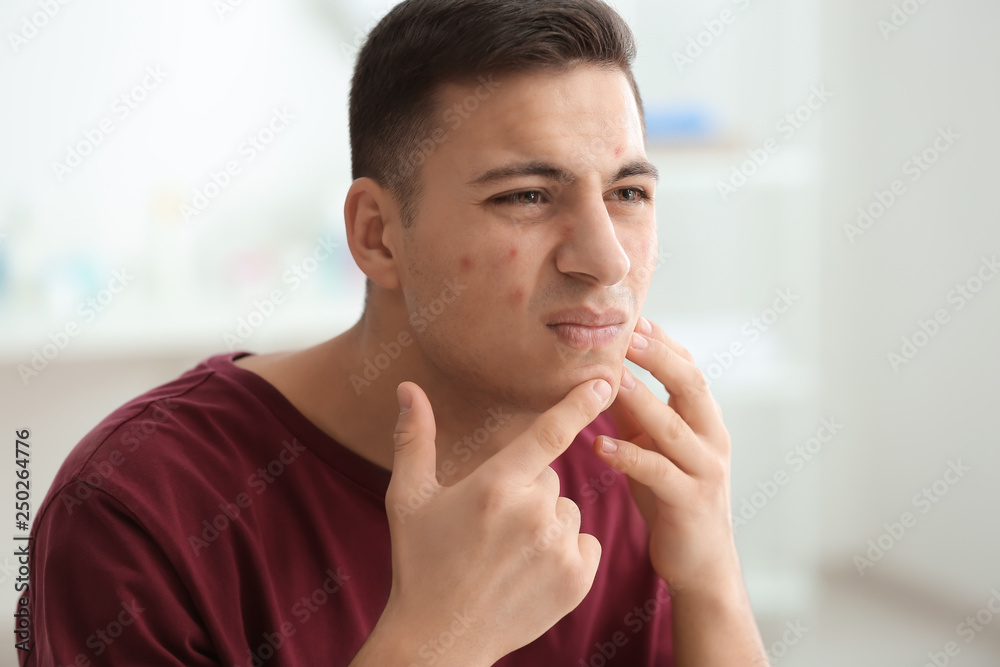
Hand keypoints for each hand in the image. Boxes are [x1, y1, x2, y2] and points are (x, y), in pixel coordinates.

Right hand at [371, 378, 610, 664]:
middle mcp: (533, 514)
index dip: (577, 404)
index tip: (603, 381)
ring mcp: (558, 550)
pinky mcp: (578, 580)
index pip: (548, 434)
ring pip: (567, 512)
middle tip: (492, 524)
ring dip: (547, 523)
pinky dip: (567, 551)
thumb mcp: (408, 498)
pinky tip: (532, 570)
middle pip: (549, 478)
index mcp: (494, 487)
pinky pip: (586, 542)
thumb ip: (414, 439)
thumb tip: (407, 387)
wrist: (441, 637)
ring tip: (509, 552)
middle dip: (527, 491)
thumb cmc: (420, 562)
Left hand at [598, 316, 737, 592]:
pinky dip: (628, 456)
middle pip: (690, 384)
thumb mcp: (656, 449)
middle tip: (625, 333)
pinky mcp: (689, 502)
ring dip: (640, 398)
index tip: (635, 317)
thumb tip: (605, 374)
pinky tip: (599, 446)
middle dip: (657, 356)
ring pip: (672, 425)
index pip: (688, 368)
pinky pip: (658, 472)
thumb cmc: (673, 500)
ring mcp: (705, 470)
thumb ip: (637, 415)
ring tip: (608, 378)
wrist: (701, 564)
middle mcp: (712, 439)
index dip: (663, 342)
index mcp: (705, 421)